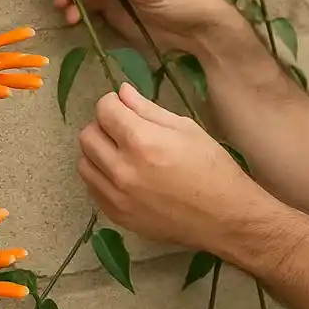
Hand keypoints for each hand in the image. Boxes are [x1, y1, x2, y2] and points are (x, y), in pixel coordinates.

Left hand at [76, 83, 267, 251]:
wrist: (224, 217)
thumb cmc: (212, 168)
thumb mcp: (186, 129)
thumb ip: (148, 110)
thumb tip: (122, 92)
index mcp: (142, 141)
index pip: (104, 110)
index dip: (113, 102)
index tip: (123, 106)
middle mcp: (122, 169)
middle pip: (87, 135)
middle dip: (102, 125)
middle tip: (122, 129)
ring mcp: (117, 196)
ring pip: (84, 163)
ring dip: (98, 152)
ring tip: (120, 153)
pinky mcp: (117, 216)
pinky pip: (93, 188)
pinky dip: (102, 176)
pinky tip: (123, 175)